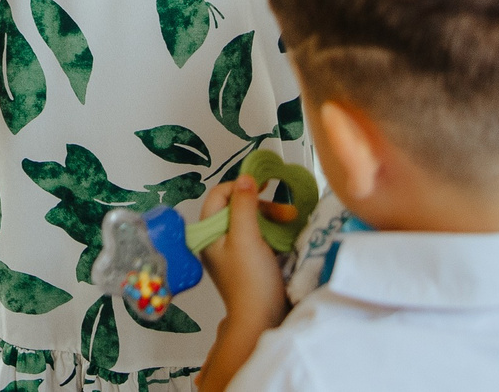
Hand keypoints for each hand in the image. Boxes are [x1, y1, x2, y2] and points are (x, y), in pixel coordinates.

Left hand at [198, 175, 285, 334]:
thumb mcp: (246, 237)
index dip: (240, 186)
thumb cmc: (251, 279)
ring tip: (291, 219)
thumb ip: (243, 205)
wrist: (260, 320)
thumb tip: (245, 177)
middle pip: (235, 207)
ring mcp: (230, 252)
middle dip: (260, 204)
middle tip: (286, 211)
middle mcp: (215, 240)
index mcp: (207, 232)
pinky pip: (255, 236)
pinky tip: (285, 232)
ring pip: (248, 221)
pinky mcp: (245, 262)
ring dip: (269, 216)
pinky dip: (270, 231)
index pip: (219, 195)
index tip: (264, 184)